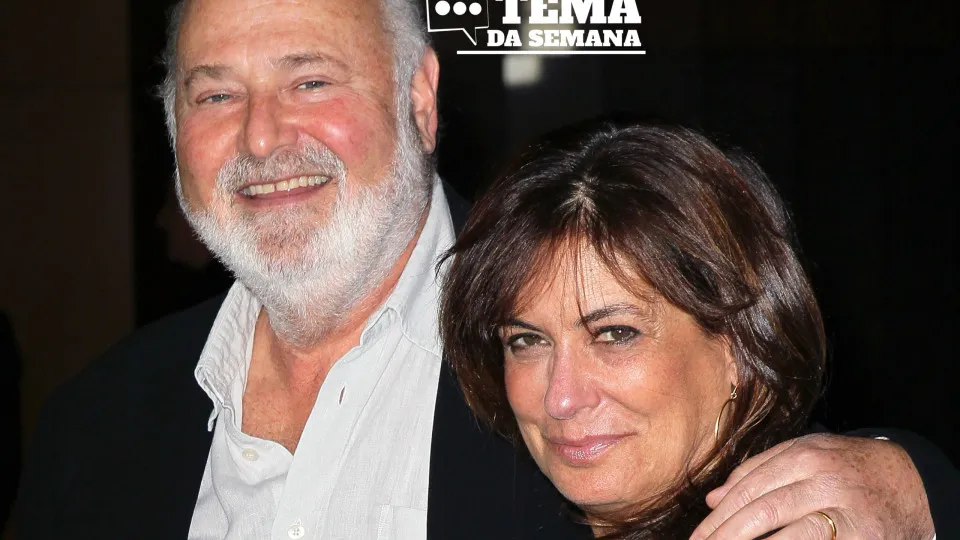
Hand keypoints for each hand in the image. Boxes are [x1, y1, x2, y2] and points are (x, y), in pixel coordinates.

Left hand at [689, 433, 934, 539]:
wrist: (911, 481)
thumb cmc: (845, 467)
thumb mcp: (805, 454)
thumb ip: (757, 471)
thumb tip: (714, 498)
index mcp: (803, 455)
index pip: (748, 488)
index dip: (718, 516)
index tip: (697, 536)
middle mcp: (823, 479)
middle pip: (763, 511)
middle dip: (726, 535)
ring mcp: (846, 509)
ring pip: (790, 535)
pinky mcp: (862, 537)